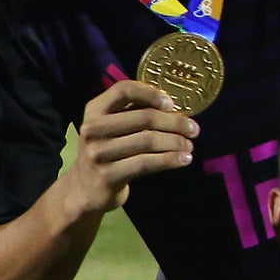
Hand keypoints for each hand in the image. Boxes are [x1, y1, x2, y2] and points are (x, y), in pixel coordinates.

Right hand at [55, 79, 197, 216]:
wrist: (85, 189)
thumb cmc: (107, 152)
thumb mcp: (111, 128)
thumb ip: (134, 112)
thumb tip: (174, 105)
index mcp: (94, 110)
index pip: (124, 90)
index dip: (151, 93)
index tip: (172, 104)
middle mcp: (92, 129)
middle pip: (144, 117)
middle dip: (175, 122)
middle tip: (194, 129)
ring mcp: (98, 153)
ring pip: (148, 141)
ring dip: (176, 142)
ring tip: (189, 146)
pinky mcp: (107, 175)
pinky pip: (146, 163)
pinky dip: (170, 160)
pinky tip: (184, 160)